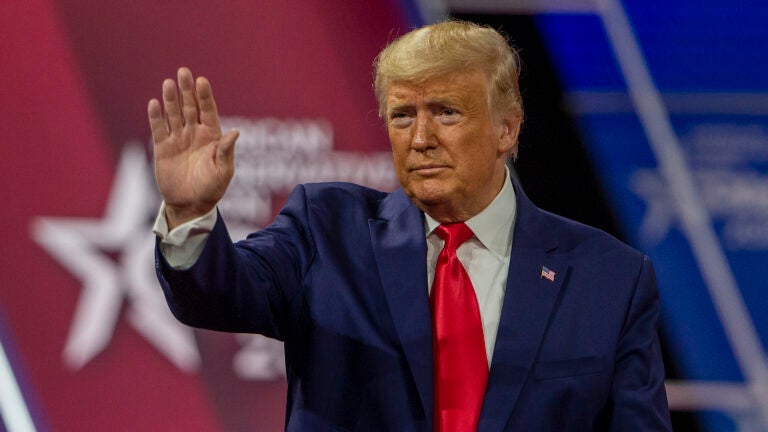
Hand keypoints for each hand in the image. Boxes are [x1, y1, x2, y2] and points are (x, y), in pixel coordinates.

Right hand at [148, 67, 238, 229]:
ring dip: (170, 99)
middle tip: (183, 72)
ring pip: (173, 114)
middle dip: (187, 90)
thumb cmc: (212, 188)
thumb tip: (236, 132)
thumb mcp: (223, 171)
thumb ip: (226, 151)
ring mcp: (178, 139)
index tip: (201, 81)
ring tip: (168, 83)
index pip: (208, 110)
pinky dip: (156, 117)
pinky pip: (159, 129)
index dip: (205, 96)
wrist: (190, 205)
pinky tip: (154, 103)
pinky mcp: (163, 148)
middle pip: (190, 107)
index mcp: (212, 136)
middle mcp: (195, 133)